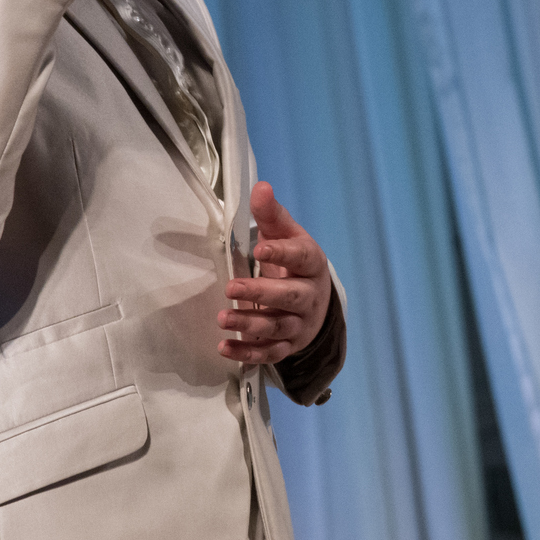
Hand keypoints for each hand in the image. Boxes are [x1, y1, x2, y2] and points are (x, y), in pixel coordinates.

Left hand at [217, 182, 331, 365]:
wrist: (317, 303)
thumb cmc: (295, 263)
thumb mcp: (287, 236)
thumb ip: (272, 214)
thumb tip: (260, 186)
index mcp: (312, 264)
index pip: (301, 258)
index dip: (282, 254)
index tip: (259, 249)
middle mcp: (310, 296)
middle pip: (289, 297)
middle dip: (261, 293)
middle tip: (231, 288)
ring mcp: (300, 323)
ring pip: (277, 326)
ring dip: (249, 323)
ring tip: (222, 317)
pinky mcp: (289, 345)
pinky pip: (270, 352)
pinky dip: (247, 353)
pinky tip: (224, 347)